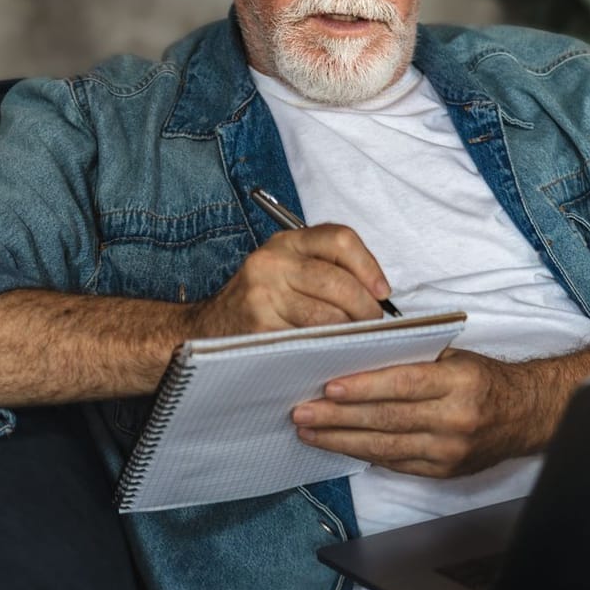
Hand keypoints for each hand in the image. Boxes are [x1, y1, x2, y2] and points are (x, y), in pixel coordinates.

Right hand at [184, 225, 391, 336]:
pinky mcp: (259, 327)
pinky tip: (332, 350)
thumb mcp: (287, 270)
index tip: (382, 291)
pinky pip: (308, 339)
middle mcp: (273, 262)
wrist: (207, 329)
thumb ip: (326, 269)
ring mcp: (263, 295)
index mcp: (286, 242)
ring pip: (327, 315)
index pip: (340, 239)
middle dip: (365, 307)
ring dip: (349, 331)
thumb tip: (377, 291)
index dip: (369, 266)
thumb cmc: (260, 302)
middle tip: (373, 323)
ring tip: (354, 339)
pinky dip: (328, 347)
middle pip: (338, 281)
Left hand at [289, 348, 551, 477]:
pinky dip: (366, 454)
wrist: (526, 415)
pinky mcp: (444, 471)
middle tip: (301, 413)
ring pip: (385, 447)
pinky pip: (397, 463)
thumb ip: (414, 360)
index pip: (402, 384)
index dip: (363, 388)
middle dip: (338, 418)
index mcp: (459, 382)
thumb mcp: (456, 358)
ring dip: (342, 440)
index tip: (328, 388)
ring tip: (310, 433)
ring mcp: (449, 450)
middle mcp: (455, 419)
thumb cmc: (484, 380)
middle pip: (386, 419)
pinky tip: (341, 446)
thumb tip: (360, 359)